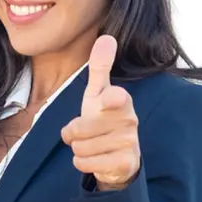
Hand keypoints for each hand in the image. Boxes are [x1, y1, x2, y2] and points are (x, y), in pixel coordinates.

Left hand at [61, 35, 140, 190]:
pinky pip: (85, 163)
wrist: (118, 155)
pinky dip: (82, 163)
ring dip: (78, 149)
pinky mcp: (125, 163)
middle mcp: (129, 120)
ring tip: (90, 144)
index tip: (113, 97)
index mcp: (121, 100)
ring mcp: (129, 143)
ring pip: (80, 148)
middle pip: (79, 129)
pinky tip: (95, 158)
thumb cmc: (103, 118)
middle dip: (72, 134)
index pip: (116, 98)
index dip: (111, 99)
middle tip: (81, 132)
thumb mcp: (97, 92)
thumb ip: (100, 67)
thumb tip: (107, 37)